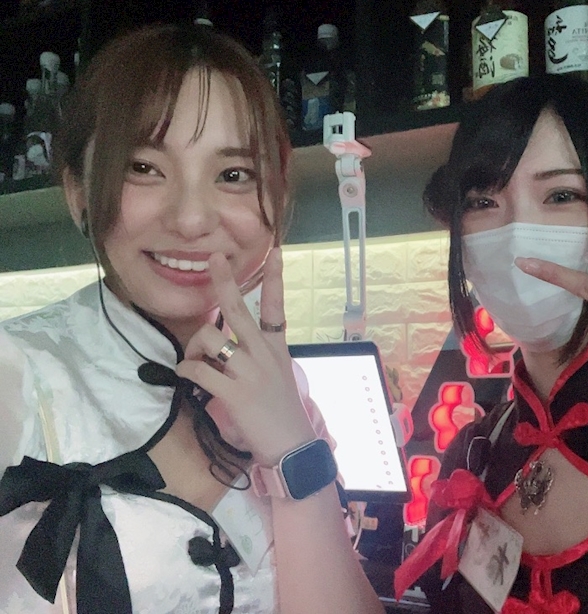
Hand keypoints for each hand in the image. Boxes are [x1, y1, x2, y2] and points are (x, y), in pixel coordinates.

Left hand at [176, 248, 315, 463]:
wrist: (292, 445)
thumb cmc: (283, 411)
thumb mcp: (279, 375)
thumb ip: (258, 356)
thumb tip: (227, 347)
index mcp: (277, 346)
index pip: (277, 305)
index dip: (275, 277)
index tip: (276, 251)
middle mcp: (263, 352)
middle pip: (238, 308)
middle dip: (224, 280)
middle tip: (213, 257)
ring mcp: (249, 371)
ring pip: (209, 339)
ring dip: (193, 347)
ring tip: (194, 362)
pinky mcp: (233, 392)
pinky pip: (198, 371)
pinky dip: (186, 371)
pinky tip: (186, 375)